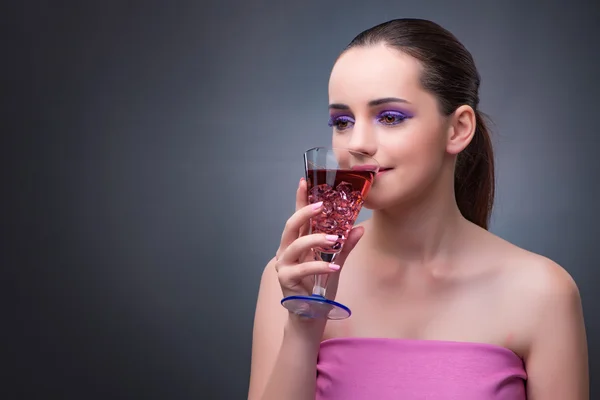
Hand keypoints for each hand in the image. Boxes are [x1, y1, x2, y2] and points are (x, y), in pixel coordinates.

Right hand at [274, 178, 363, 301]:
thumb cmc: (319, 289)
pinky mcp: (286, 280)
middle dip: (304, 212)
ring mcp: (284, 265)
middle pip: (291, 225)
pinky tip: (334, 265)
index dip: (300, 199)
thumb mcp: (335, 263)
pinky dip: (319, 265)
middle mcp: (287, 251)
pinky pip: (302, 269)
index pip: (298, 218)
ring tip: (335, 238)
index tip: (304, 181)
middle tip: (322, 205)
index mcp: (298, 244)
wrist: (311, 317)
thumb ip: (345, 246)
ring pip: (295, 244)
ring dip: (315, 239)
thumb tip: (359, 227)